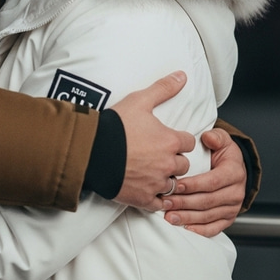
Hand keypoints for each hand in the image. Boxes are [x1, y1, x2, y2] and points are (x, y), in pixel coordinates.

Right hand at [111, 72, 194, 210]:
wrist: (92, 150)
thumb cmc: (116, 125)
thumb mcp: (140, 101)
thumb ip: (163, 88)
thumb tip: (182, 75)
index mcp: (170, 141)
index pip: (187, 143)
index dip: (177, 140)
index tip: (167, 139)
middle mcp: (168, 164)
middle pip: (183, 165)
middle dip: (174, 160)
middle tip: (159, 155)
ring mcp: (156, 183)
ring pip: (173, 185)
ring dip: (166, 179)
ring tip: (153, 172)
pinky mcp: (143, 198)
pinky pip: (159, 204)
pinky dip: (157, 199)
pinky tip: (149, 190)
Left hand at [162, 127, 245, 235]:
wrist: (233, 167)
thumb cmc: (223, 153)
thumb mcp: (222, 140)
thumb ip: (216, 137)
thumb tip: (208, 137)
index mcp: (234, 172)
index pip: (212, 181)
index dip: (194, 184)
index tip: (176, 184)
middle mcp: (235, 192)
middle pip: (208, 200)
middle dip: (185, 202)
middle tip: (166, 202)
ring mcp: (233, 207)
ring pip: (208, 215)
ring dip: (188, 217)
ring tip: (169, 216)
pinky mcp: (228, 218)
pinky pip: (215, 227)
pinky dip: (200, 230)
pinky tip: (185, 228)